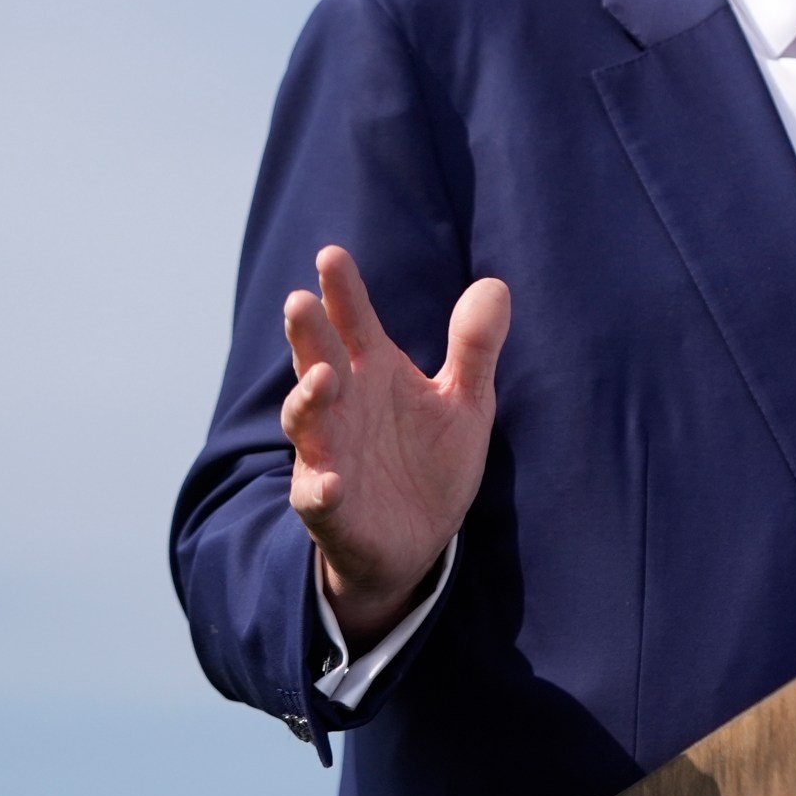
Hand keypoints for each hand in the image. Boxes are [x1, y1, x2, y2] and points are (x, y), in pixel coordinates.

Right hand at [281, 246, 510, 650]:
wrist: (417, 540)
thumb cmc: (431, 461)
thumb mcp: (465, 402)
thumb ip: (474, 347)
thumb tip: (496, 285)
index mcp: (374, 373)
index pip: (355, 323)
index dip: (343, 292)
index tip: (332, 255)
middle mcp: (343, 406)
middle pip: (318, 361)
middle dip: (308, 334)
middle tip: (300, 300)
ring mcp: (329, 454)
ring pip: (306, 422)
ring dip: (308, 400)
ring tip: (322, 376)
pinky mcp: (329, 505)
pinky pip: (317, 496)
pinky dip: (321, 487)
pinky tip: (331, 482)